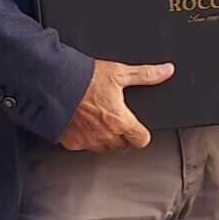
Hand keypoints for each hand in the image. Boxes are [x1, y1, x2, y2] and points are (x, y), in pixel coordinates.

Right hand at [59, 59, 173, 151]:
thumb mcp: (118, 72)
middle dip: (121, 135)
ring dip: (104, 139)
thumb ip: (145, 74)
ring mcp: (88, 141)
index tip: (136, 127)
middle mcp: (106, 135)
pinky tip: (80, 124)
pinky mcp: (71, 143)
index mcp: (121, 121)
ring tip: (97, 121)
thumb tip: (166, 70)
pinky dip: (84, 138)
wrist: (52, 84)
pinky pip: (83, 146)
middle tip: (114, 119)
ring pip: (103, 148)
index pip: (141, 140)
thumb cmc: (83, 78)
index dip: (141, 133)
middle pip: (122, 145)